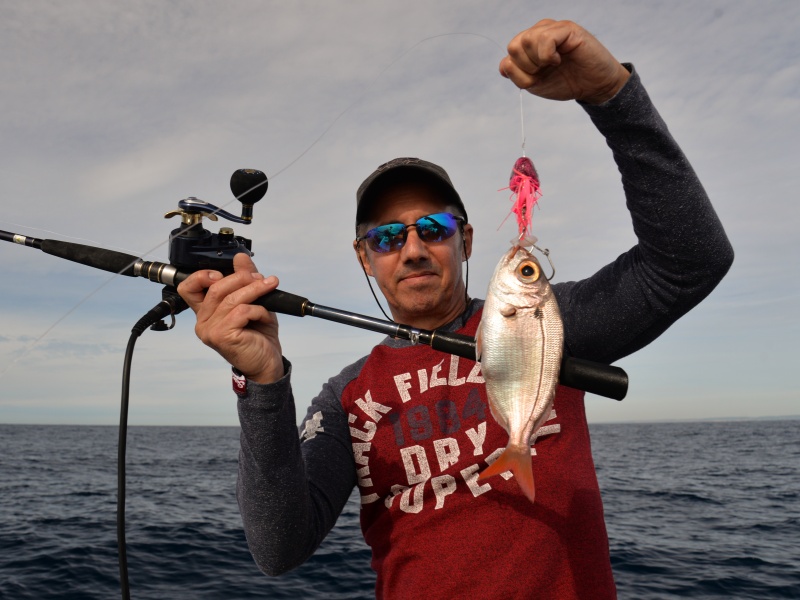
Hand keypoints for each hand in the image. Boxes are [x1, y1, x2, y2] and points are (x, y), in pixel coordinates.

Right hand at [178, 253, 283, 383]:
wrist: (268, 362)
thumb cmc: (259, 335)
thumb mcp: (253, 301)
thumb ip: (244, 280)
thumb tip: (240, 257)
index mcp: (205, 312)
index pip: (188, 288)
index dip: (203, 275)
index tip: (223, 272)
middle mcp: (203, 321)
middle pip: (215, 288)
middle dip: (241, 278)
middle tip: (261, 278)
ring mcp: (210, 330)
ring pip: (231, 299)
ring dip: (255, 290)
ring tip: (270, 286)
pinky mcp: (222, 336)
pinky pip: (241, 311)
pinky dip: (258, 309)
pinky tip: (266, 315)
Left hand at [500, 19, 629, 104]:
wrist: (593, 86)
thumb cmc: (566, 83)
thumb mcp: (536, 85)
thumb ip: (517, 76)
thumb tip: (505, 65)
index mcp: (529, 47)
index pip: (509, 55)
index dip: (519, 72)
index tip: (535, 78)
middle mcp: (539, 34)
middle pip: (514, 46)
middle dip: (527, 67)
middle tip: (545, 70)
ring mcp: (552, 29)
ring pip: (527, 40)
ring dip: (538, 60)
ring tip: (554, 64)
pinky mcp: (566, 29)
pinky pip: (545, 38)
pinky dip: (548, 55)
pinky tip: (558, 59)